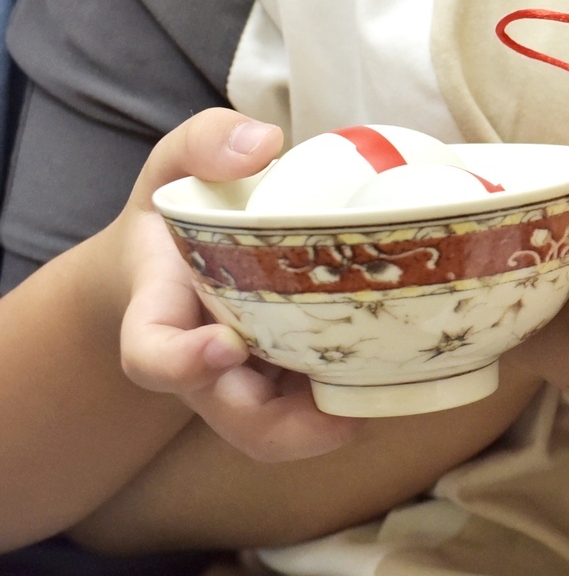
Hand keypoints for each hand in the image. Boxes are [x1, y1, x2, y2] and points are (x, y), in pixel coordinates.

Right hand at [117, 110, 366, 461]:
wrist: (180, 263)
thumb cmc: (184, 210)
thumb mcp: (178, 163)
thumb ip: (205, 142)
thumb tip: (265, 144)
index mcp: (165, 312)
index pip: (151, 356)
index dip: (182, 363)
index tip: (225, 343)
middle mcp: (205, 364)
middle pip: (236, 421)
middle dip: (288, 426)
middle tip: (346, 410)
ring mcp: (249, 384)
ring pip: (284, 433)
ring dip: (337, 423)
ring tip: (395, 389)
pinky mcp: (290, 386)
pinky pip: (320, 412)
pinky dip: (361, 399)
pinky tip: (411, 369)